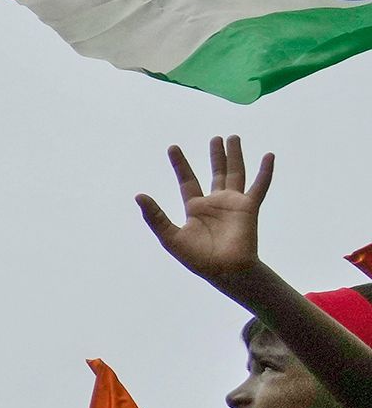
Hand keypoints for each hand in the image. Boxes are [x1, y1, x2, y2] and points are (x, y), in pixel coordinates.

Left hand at [139, 139, 270, 290]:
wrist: (224, 270)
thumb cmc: (197, 258)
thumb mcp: (170, 236)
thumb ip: (155, 216)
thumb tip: (139, 195)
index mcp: (195, 208)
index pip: (187, 180)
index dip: (180, 164)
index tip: (173, 147)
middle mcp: (215, 202)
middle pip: (215, 172)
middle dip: (215, 155)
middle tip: (216, 137)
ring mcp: (233, 203)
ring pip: (235, 173)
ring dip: (235, 156)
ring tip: (233, 137)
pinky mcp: (249, 207)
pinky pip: (259, 186)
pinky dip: (265, 171)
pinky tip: (268, 155)